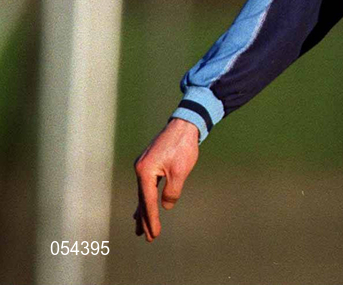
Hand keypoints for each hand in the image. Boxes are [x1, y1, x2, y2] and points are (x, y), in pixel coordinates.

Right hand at [134, 118, 199, 240]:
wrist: (185, 123)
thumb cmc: (183, 146)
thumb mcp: (180, 171)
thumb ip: (172, 191)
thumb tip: (166, 205)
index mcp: (145, 171)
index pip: (148, 201)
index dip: (151, 219)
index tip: (154, 235)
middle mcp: (140, 168)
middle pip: (142, 199)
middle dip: (145, 219)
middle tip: (146, 237)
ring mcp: (144, 164)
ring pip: (143, 192)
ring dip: (143, 210)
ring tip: (139, 228)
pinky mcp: (150, 162)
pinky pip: (146, 185)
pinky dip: (146, 197)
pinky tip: (144, 205)